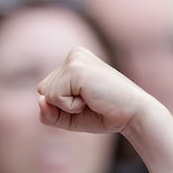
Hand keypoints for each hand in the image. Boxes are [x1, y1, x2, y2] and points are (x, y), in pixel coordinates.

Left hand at [36, 47, 151, 134]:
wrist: (133, 114)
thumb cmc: (103, 114)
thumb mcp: (69, 117)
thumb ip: (48, 113)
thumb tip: (40, 100)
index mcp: (74, 60)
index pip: (46, 91)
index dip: (61, 106)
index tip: (87, 102)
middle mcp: (74, 55)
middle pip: (43, 91)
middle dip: (62, 106)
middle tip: (90, 102)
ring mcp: (75, 59)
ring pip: (47, 93)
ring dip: (67, 106)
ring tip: (91, 99)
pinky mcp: (75, 68)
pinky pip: (55, 97)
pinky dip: (70, 106)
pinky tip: (90, 99)